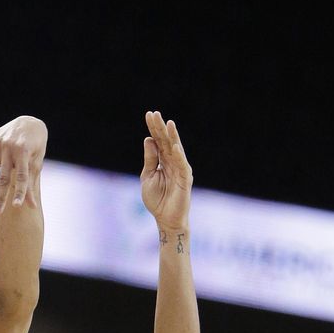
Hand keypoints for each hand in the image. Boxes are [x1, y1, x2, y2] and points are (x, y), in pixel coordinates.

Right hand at [0, 116, 47, 213]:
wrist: (30, 122)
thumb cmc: (36, 146)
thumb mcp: (36, 162)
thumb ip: (32, 183)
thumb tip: (33, 207)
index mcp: (24, 153)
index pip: (22, 177)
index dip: (20, 192)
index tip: (17, 207)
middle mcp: (9, 148)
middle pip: (3, 177)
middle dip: (0, 197)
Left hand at [140, 111, 191, 231]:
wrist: (165, 218)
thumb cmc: (157, 199)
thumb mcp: (148, 176)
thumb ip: (150, 159)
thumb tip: (148, 139)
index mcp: (162, 160)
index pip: (158, 140)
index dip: (153, 128)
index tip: (149, 114)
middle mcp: (172, 161)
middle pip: (166, 141)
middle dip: (160, 127)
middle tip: (155, 113)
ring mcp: (180, 169)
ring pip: (176, 149)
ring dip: (172, 136)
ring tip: (168, 123)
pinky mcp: (185, 179)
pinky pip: (182, 165)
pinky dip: (178, 155)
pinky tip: (174, 146)